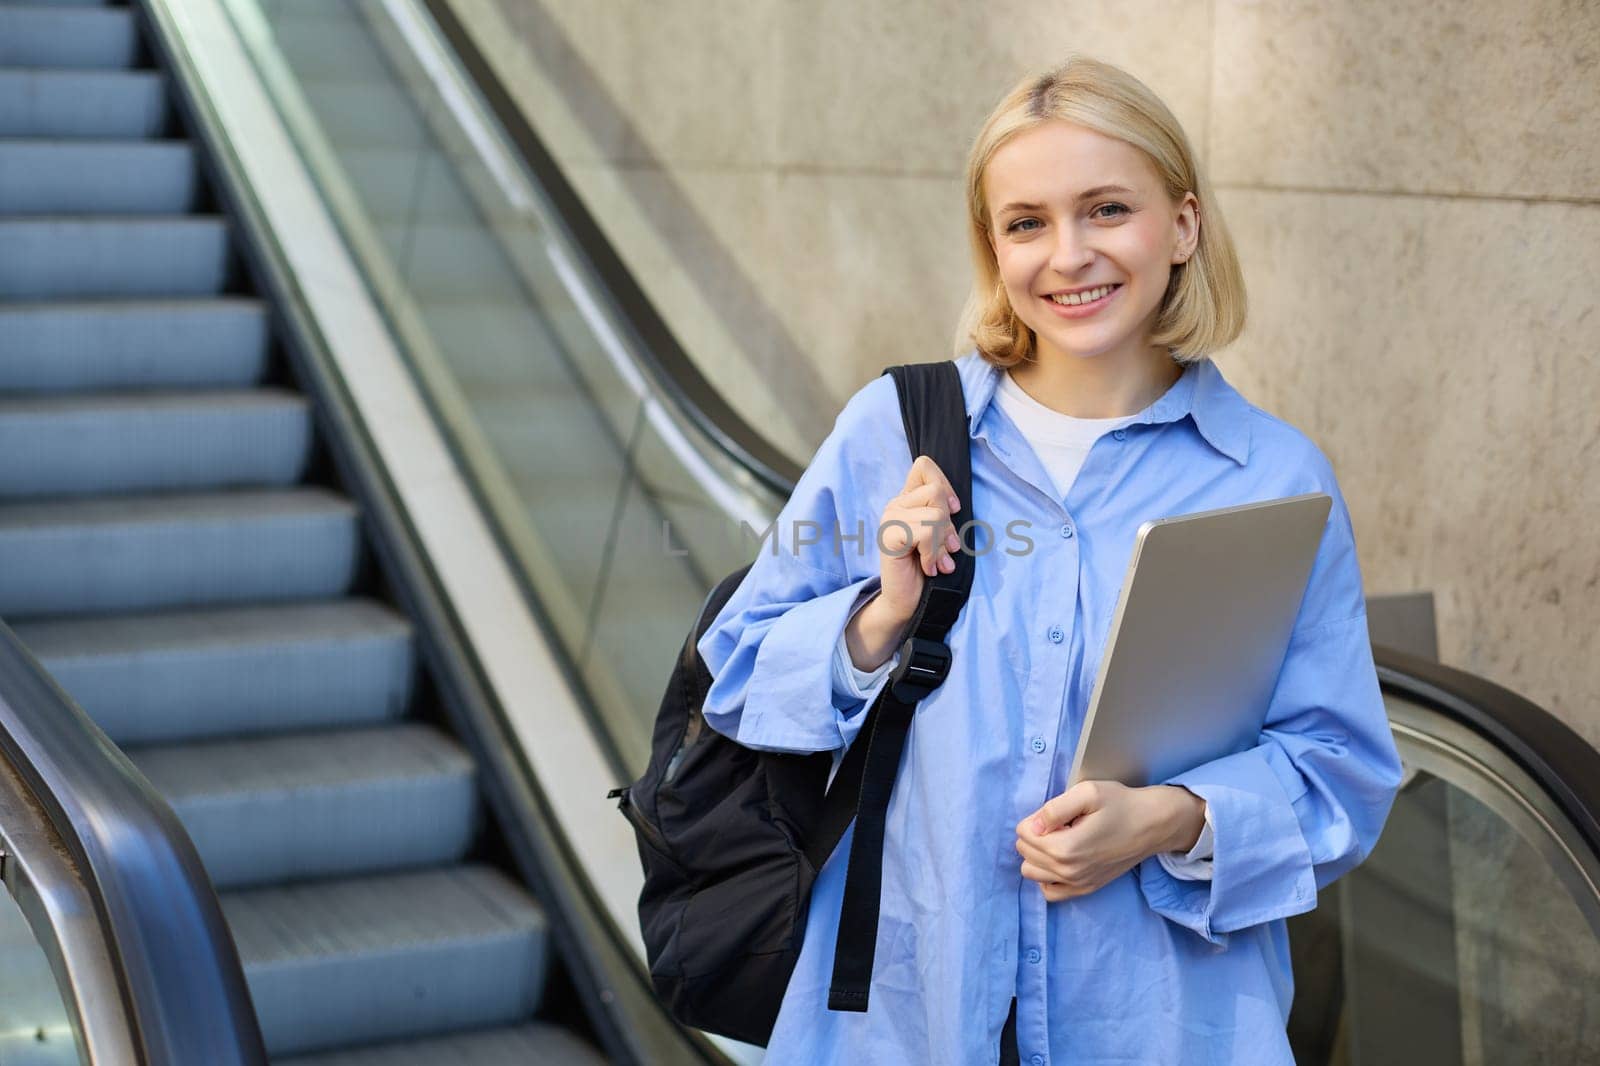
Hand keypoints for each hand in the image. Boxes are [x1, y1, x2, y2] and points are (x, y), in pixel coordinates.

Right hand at [875, 455, 962, 621]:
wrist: (909, 602)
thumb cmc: (928, 568)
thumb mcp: (941, 534)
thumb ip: (943, 513)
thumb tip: (955, 504)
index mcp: (907, 500)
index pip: (924, 466)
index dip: (945, 485)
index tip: (953, 511)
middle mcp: (895, 505)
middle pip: (936, 491)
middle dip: (949, 523)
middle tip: (947, 548)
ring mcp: (889, 519)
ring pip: (935, 514)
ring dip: (942, 543)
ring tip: (939, 560)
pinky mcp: (889, 536)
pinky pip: (925, 533)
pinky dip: (933, 553)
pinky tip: (929, 567)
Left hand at [1014, 781, 1205, 901]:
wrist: (1152, 825)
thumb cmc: (1121, 804)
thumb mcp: (1087, 793)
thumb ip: (1053, 808)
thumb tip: (1033, 825)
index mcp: (1065, 848)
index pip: (1023, 833)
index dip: (1037, 818)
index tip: (1059, 814)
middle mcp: (1068, 872)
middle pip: (1025, 852)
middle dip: (1036, 834)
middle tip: (1063, 824)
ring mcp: (1077, 884)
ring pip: (1031, 872)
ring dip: (1039, 854)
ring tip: (1062, 839)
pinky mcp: (1085, 889)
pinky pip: (1050, 892)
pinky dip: (1047, 876)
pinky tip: (1061, 859)